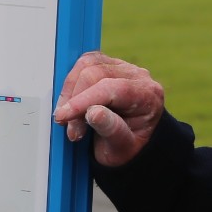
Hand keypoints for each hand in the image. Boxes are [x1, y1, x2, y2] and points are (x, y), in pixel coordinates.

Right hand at [53, 52, 164, 167]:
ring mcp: (122, 67)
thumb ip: (111, 129)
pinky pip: (83, 64)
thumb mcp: (122, 148)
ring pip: (86, 64)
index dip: (83, 101)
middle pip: (96, 73)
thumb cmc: (128, 146)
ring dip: (70, 91)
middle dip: (75, 101)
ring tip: (70, 118)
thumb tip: (93, 113)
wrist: (129, 142)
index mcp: (147, 95)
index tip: (63, 116)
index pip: (112, 88)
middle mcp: (137, 76)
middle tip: (71, 129)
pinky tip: (72, 103)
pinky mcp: (107, 64)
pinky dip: (72, 84)